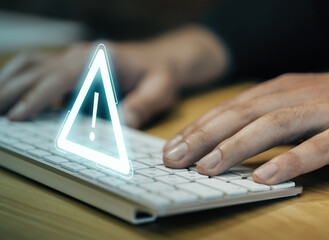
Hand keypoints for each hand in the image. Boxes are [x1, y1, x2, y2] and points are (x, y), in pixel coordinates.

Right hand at [0, 26, 227, 126]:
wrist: (161, 61)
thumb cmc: (159, 75)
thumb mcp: (160, 90)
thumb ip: (143, 104)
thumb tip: (122, 122)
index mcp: (99, 58)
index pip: (62, 75)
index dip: (39, 95)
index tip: (19, 115)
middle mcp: (81, 55)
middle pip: (37, 68)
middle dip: (11, 90)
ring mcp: (73, 59)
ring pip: (31, 64)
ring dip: (8, 81)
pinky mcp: (71, 68)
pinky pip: (38, 70)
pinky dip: (20, 81)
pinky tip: (10, 96)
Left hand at [163, 69, 328, 183]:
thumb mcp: (295, 101)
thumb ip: (264, 116)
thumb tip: (224, 139)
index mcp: (279, 89)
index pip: (229, 107)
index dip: (198, 127)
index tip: (173, 147)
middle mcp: (296, 95)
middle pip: (241, 114)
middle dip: (204, 136)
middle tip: (175, 158)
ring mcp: (326, 110)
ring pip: (273, 126)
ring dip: (236, 147)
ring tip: (207, 168)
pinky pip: (320, 146)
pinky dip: (292, 161)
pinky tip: (266, 177)